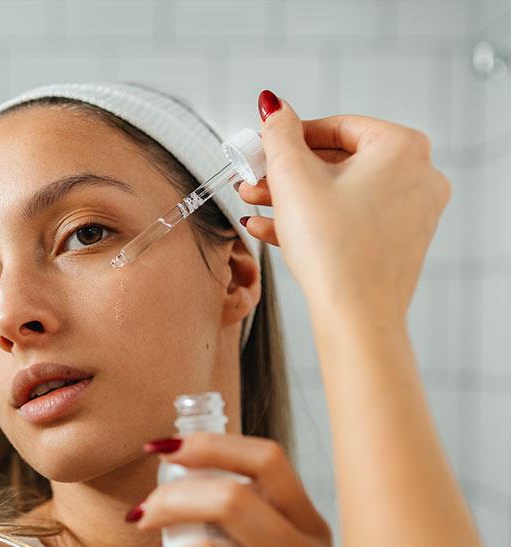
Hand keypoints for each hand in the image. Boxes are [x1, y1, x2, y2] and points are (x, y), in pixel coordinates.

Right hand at [237, 90, 451, 323]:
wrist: (356, 318)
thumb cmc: (334, 251)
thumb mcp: (293, 178)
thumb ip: (279, 133)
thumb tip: (273, 105)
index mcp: (403, 148)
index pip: (337, 127)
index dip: (290, 136)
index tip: (263, 147)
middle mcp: (416, 177)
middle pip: (337, 162)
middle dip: (286, 173)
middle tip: (253, 178)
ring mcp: (409, 213)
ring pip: (340, 194)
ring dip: (292, 199)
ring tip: (254, 204)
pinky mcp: (395, 244)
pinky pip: (349, 220)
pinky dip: (313, 221)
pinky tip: (271, 228)